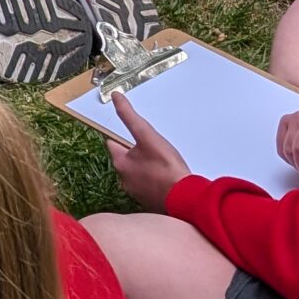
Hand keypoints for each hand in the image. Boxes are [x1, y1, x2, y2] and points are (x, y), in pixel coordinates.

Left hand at [107, 94, 190, 209]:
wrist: (185, 198)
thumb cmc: (166, 167)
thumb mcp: (147, 135)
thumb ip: (129, 116)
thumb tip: (116, 97)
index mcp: (120, 163)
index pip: (113, 144)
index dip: (121, 135)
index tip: (132, 133)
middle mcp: (124, 180)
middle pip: (125, 159)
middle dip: (135, 152)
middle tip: (151, 146)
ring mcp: (137, 192)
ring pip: (137, 173)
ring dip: (145, 166)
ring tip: (160, 161)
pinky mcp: (149, 201)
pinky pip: (148, 185)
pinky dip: (154, 180)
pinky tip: (166, 176)